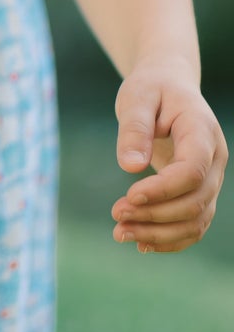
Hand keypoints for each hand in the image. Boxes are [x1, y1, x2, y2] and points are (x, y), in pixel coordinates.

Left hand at [111, 60, 227, 253]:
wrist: (168, 88)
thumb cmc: (151, 89)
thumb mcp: (137, 97)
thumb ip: (134, 129)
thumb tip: (131, 167)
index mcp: (202, 131)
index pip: (193, 170)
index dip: (164, 189)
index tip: (129, 195)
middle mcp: (215, 159)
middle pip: (196, 201)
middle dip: (155, 215)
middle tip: (115, 215)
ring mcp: (211, 178)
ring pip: (197, 220)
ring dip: (159, 234)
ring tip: (119, 233)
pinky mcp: (200, 192)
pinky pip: (194, 225)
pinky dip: (170, 240)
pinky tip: (140, 243)